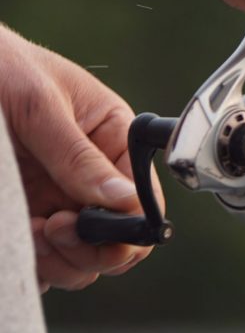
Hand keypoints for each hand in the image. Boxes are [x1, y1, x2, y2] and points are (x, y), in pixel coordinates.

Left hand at [0, 26, 161, 292]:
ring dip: (61, 261)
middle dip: (91, 249)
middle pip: (118, 241)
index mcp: (114, 140)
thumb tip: (126, 201)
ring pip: (83, 261)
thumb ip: (79, 156)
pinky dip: (36, 266)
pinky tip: (17, 236)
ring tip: (29, 230)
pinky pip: (45, 262)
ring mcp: (60, 200)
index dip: (126, 225)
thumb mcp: (40, 105)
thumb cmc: (0, 66)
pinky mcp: (27, 217)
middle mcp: (93, 177)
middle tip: (52, 228)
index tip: (89, 226)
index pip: (142, 199)